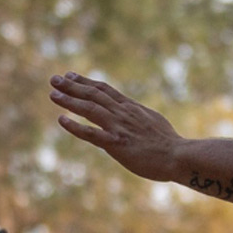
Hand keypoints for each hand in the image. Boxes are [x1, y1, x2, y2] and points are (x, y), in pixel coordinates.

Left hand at [48, 72, 184, 181]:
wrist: (179, 156)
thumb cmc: (169, 143)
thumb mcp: (153, 121)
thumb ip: (138, 115)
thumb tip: (131, 112)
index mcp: (131, 107)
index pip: (104, 89)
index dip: (85, 82)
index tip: (70, 75)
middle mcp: (123, 113)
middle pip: (93, 95)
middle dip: (72, 86)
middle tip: (54, 79)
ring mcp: (119, 127)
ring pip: (90, 109)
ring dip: (70, 101)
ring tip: (53, 94)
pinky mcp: (117, 144)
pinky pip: (91, 134)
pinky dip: (75, 126)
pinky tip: (61, 119)